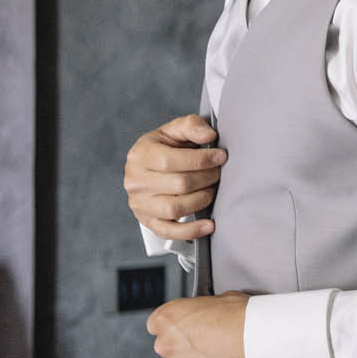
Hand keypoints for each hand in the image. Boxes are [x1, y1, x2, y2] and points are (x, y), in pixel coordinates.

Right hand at [125, 115, 226, 240]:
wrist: (150, 167)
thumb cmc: (165, 147)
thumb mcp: (175, 130)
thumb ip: (192, 126)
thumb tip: (209, 135)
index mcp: (140, 155)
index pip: (171, 161)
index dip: (200, 160)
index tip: (220, 157)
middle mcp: (136, 181)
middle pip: (178, 185)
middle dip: (206, 178)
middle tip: (219, 173)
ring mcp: (140, 203)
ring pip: (175, 208)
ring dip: (202, 199)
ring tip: (212, 189)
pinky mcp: (148, 221)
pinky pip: (169, 231)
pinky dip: (191, 231)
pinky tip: (209, 225)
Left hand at [146, 292, 252, 357]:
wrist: (259, 342)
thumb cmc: (244, 318)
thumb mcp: (222, 299)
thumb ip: (205, 311)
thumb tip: (210, 315)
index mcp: (169, 318)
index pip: (156, 325)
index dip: (173, 328)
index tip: (185, 330)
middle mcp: (166, 344)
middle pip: (165, 349)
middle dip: (182, 349)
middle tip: (206, 346)